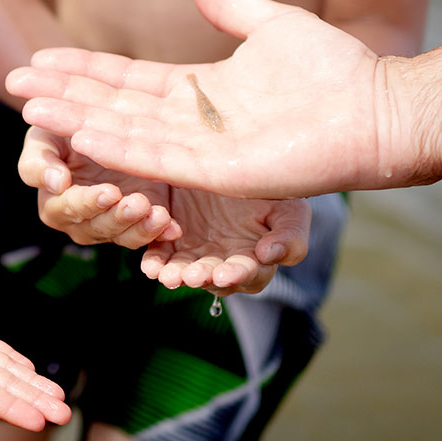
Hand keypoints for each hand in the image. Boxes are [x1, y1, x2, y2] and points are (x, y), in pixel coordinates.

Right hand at [6, 0, 391, 199]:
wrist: (379, 109)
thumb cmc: (336, 72)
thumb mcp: (273, 25)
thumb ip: (232, 5)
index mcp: (198, 92)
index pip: (124, 80)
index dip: (81, 70)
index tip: (37, 59)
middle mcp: (191, 124)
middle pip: (112, 107)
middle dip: (62, 96)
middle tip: (12, 85)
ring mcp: (203, 152)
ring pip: (125, 135)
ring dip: (78, 123)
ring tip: (33, 110)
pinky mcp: (222, 172)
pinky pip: (162, 159)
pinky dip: (121, 147)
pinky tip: (84, 132)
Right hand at [18, 125, 180, 248]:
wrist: (95, 126)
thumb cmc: (60, 128)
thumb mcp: (43, 137)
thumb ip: (38, 161)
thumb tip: (56, 183)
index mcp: (55, 204)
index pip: (67, 209)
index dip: (87, 203)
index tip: (109, 192)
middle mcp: (83, 221)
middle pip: (99, 227)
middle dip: (120, 217)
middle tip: (139, 204)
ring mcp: (112, 224)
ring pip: (126, 236)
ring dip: (143, 228)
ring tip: (160, 215)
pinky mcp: (139, 222)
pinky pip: (150, 236)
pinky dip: (162, 233)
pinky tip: (174, 227)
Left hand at [141, 190, 311, 293]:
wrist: (238, 163)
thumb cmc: (274, 190)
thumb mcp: (290, 208)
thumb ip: (289, 237)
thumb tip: (269, 255)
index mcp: (254, 259)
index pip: (249, 274)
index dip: (238, 275)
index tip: (226, 274)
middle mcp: (223, 261)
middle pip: (212, 277)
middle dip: (201, 276)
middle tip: (192, 275)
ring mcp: (196, 253)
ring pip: (184, 270)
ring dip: (175, 274)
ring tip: (167, 274)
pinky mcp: (171, 239)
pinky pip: (161, 254)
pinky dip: (155, 260)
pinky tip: (151, 264)